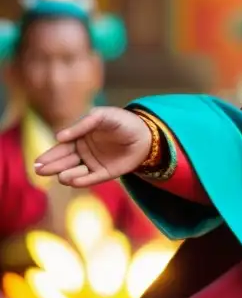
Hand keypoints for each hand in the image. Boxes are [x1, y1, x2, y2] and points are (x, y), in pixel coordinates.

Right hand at [34, 107, 152, 187]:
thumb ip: (82, 125)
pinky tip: (73, 181)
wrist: (146, 133)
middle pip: (63, 162)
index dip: (49, 155)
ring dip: (66, 174)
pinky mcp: (105, 173)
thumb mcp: (102, 117)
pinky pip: (91, 179)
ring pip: (74, 172)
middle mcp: (83, 153)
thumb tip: (58, 137)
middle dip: (52, 166)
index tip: (38, 161)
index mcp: (79, 138)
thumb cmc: (122, 121)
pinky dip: (82, 181)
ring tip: (62, 175)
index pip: (61, 148)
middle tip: (40, 171)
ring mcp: (93, 164)